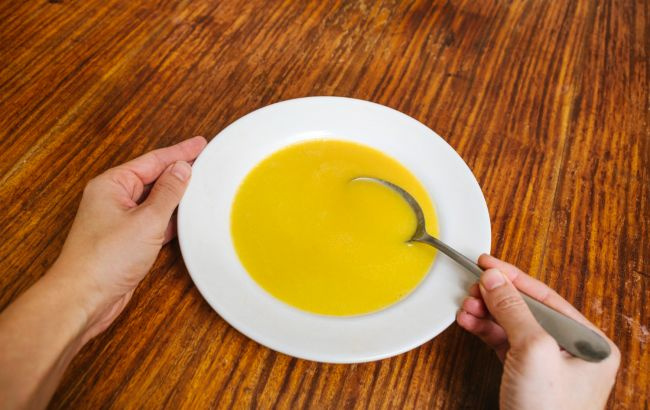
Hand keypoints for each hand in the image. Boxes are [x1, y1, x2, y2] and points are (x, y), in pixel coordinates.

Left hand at [52, 136, 206, 340]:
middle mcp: (114, 199)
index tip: (200, 144)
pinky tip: (187, 219)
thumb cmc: (105, 259)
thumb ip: (168, 193)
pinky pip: (155, 222)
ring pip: (155, 201)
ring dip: (177, 197)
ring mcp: (120, 221)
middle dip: (179, 172)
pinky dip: (172, 219)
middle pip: (154, 179)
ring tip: (201, 187)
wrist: (85, 297)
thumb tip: (182, 169)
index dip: (180, 152)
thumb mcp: (146, 220)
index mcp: (112, 185)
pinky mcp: (127, 241)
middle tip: (206, 162)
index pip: (153, 161)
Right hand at [456, 254, 619, 408]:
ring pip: (512, 325)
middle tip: (471, 288)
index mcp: (589, 341)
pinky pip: (504, 343)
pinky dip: (485, 332)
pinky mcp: (526, 376)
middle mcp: (571, 350)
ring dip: (486, 313)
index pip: (546, 296)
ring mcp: (548, 365)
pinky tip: (469, 323)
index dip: (514, 277)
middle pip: (527, 309)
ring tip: (465, 308)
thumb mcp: (532, 350)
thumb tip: (496, 278)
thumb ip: (513, 309)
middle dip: (495, 297)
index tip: (487, 263)